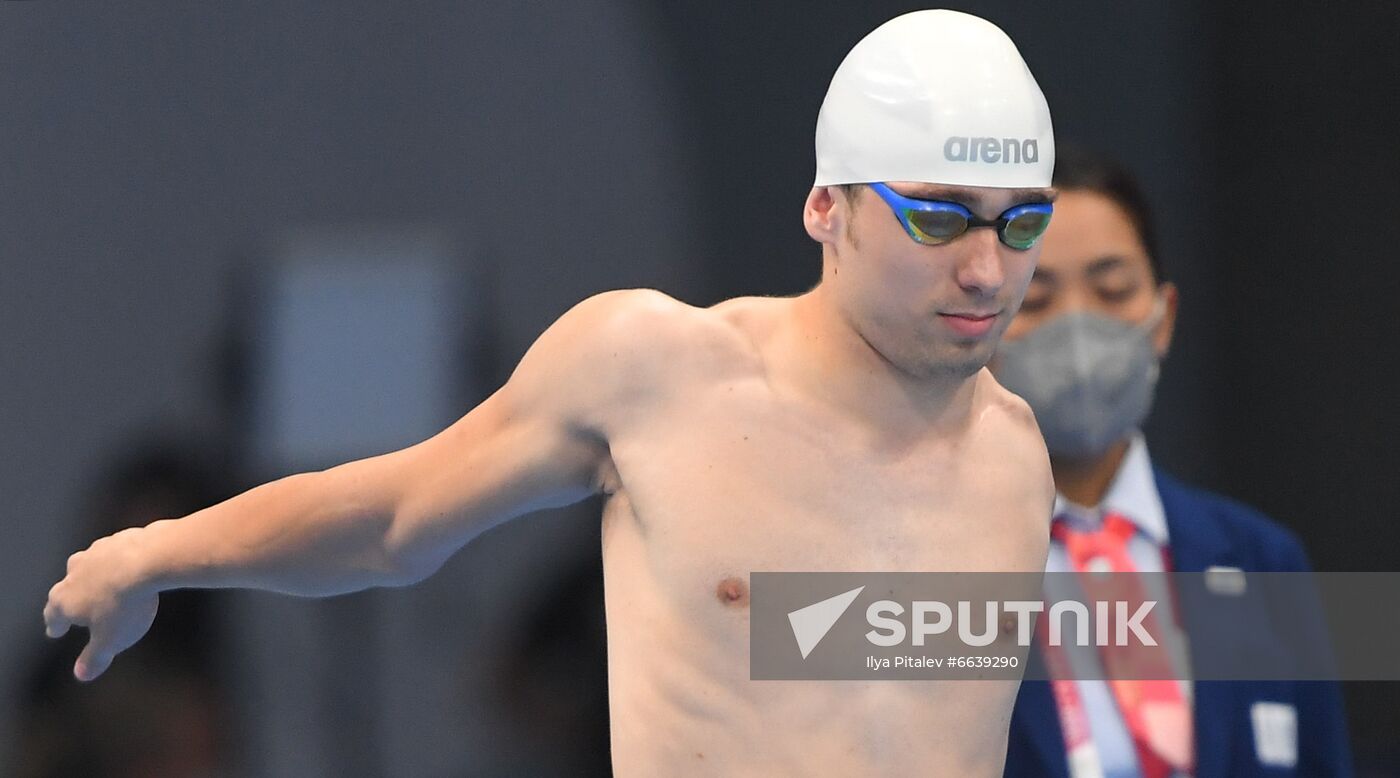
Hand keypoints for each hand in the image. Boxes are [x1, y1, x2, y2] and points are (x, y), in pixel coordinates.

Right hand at [44, 527, 159, 680]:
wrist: (149, 558)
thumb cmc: (126, 605)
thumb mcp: (111, 640)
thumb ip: (95, 657)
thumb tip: (82, 674)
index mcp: (65, 600)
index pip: (53, 616)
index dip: (55, 625)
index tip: (55, 630)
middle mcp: (73, 573)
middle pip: (66, 589)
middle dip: (69, 599)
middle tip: (71, 606)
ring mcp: (95, 553)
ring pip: (87, 566)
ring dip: (92, 576)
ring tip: (101, 584)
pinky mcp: (118, 539)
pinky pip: (115, 553)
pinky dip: (118, 562)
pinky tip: (129, 566)